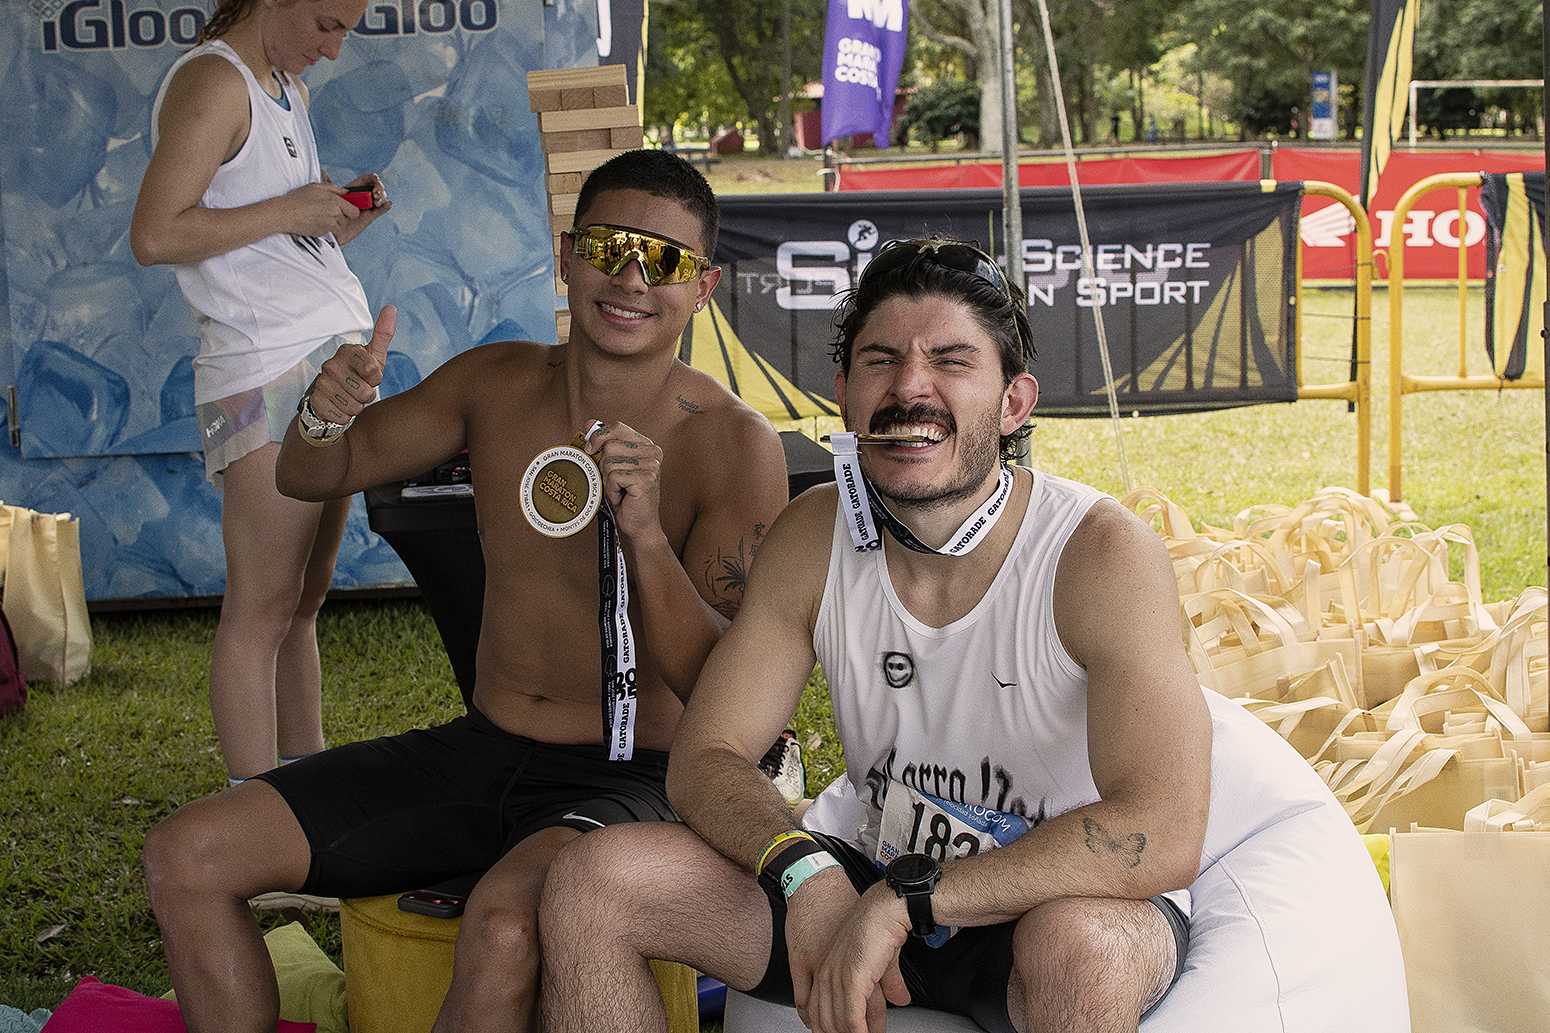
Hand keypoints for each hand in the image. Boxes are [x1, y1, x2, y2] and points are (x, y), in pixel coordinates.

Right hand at [281, 181, 365, 237]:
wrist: (285, 213)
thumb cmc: (298, 198)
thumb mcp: (316, 187)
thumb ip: (333, 188)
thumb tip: (345, 191)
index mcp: (335, 202)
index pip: (354, 212)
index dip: (351, 211)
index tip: (345, 209)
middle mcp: (334, 214)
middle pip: (346, 220)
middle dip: (340, 216)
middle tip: (328, 211)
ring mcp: (329, 225)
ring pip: (338, 227)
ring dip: (333, 223)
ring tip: (320, 216)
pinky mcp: (322, 233)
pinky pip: (328, 231)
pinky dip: (324, 228)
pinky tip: (314, 221)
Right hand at [308, 306, 395, 422]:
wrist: (333, 399)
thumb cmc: (358, 376)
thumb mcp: (374, 357)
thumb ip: (383, 335)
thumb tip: (391, 308)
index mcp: (347, 352)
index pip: (373, 370)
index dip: (376, 379)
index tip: (370, 376)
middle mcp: (330, 365)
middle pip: (365, 392)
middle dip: (367, 396)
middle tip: (359, 390)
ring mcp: (321, 383)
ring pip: (355, 407)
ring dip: (356, 408)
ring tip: (349, 399)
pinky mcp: (316, 402)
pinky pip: (343, 418)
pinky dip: (345, 418)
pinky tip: (339, 408)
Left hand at [333, 173, 391, 241]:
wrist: (333, 229)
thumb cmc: (331, 211)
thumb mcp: (330, 196)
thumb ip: (329, 184)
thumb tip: (322, 171)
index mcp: (356, 188)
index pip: (367, 179)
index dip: (373, 177)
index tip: (375, 178)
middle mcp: (364, 196)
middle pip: (376, 187)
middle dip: (379, 187)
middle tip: (375, 192)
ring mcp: (368, 205)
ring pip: (380, 197)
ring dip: (381, 196)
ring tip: (376, 201)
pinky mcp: (371, 216)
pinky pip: (380, 210)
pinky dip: (386, 206)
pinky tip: (388, 204)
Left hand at [582, 420, 664, 545]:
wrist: (641, 525)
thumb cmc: (627, 497)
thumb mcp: (614, 466)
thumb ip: (604, 443)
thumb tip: (589, 423)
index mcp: (646, 445)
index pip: (617, 427)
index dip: (599, 436)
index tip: (590, 449)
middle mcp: (653, 452)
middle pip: (610, 446)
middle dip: (603, 466)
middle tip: (613, 482)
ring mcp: (651, 466)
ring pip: (609, 462)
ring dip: (608, 481)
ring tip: (619, 491)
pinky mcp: (646, 480)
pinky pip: (613, 477)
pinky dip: (611, 490)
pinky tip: (621, 498)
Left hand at [802, 881, 911, 1032]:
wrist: (884, 907)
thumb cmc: (880, 925)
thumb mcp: (881, 959)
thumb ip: (887, 983)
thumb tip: (899, 1000)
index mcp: (827, 970)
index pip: (818, 1011)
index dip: (829, 1029)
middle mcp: (827, 976)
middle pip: (825, 1022)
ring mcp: (837, 978)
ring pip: (839, 1025)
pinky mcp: (852, 980)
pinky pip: (852, 1019)